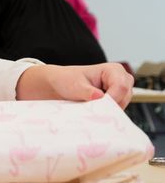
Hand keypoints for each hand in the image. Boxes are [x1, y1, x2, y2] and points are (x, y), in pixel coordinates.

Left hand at [16, 63, 133, 108]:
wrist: (58, 85)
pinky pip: (117, 111)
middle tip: (93, 108)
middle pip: (125, 97)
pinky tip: (94, 112)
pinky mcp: (115, 101)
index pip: (121, 86)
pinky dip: (107, 113)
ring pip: (122, 105)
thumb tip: (100, 97)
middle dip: (111, 105)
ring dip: (108, 110)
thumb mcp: (75, 85)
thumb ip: (88, 92)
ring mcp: (119, 91)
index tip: (99, 105)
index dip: (112, 98)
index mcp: (113, 69)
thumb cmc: (66, 80)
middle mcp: (120, 79)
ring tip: (90, 108)